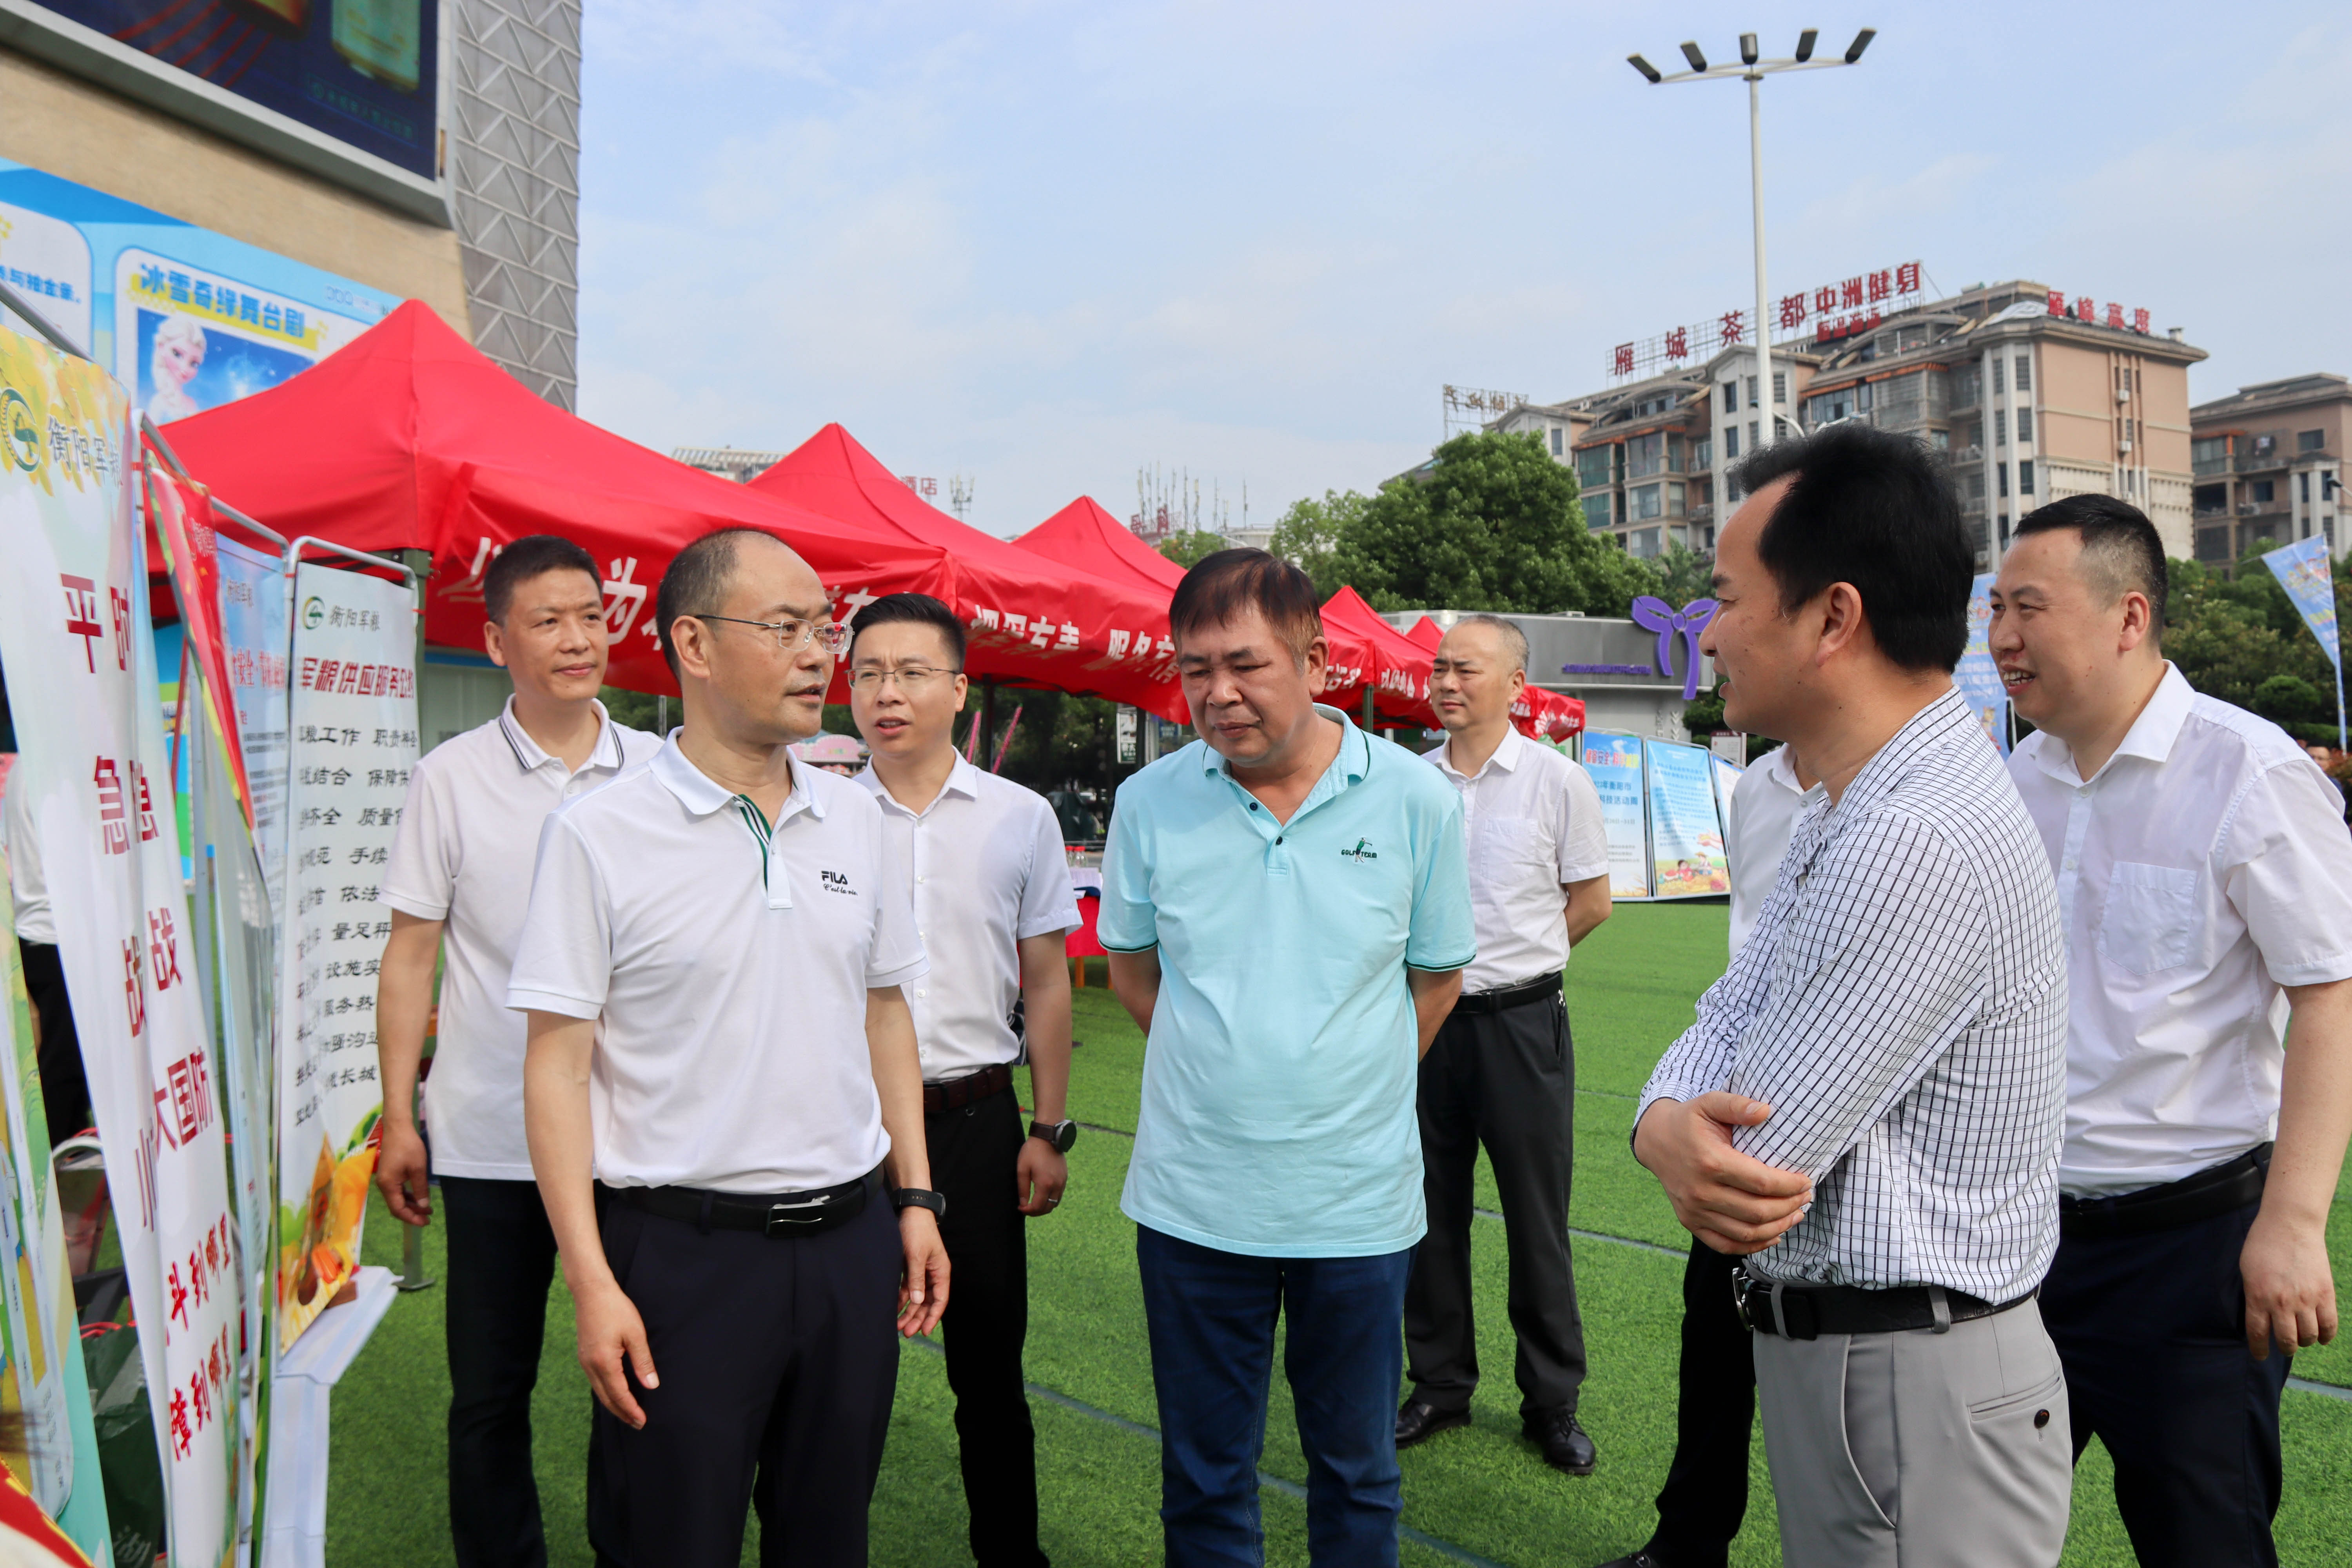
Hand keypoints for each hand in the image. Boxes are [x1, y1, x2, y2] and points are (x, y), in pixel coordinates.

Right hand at [375, 1119, 431, 1225]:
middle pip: (396, 1206)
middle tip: (428, 1218)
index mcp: (388, 1185)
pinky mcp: (389, 1174)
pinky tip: (419, 1197)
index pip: (398, 1209)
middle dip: (412, 1213)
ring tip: (427, 1209)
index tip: (425, 1222)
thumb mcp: (418, 1168)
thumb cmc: (408, 1146)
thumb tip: (423, 1206)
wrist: (397, 1128)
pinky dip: (408, 1196)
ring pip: (397, 1199)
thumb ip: (420, 1188)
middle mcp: (383, 1185)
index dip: (411, 1217)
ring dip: (411, 1205)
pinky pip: (398, 1190)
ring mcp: (385, 1179)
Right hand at [573, 1276, 657, 1427]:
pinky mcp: (584, 1356)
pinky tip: (615, 1394)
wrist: (591, 1292)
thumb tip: (651, 1386)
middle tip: (637, 1424)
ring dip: (614, 1404)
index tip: (642, 1421)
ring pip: (599, 1391)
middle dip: (622, 1413)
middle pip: (606, 1398)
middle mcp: (590, 1366)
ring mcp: (584, 1362)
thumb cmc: (616, 1309)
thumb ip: (643, 1361)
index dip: (631, 1409)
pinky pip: (595, 1382)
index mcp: (604, 1362)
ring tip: (628, 1414)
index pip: (619, 1394)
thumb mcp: (635, 1334)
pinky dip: (606, 1392)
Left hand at [897, 1206, 949, 1336]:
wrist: (910, 1210)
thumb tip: (916, 1302)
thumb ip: (916, 1279)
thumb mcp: (916, 1255)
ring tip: (897, 1326)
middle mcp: (933, 1274)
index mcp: (940, 1271)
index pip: (940, 1299)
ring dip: (908, 1311)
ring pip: (917, 1297)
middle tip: (906, 1333)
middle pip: (927, 1302)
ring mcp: (921, 1271)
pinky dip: (902, 1299)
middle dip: (918, 1318)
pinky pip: (907, 1289)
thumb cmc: (917, 1230)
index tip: (923, 1331)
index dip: (933, 1317)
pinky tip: (893, 1309)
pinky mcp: (910, 1267)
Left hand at [1017, 1140, 1068, 1215]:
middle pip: (1048, 1208)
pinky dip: (1051, 1199)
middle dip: (1036, 1212)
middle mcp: (1056, 1185)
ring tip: (1033, 1203)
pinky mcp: (1064, 1178)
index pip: (1037, 1207)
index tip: (1020, 1207)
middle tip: (1025, 1208)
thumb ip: (1022, 1189)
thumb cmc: (1032, 1151)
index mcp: (1045, 1184)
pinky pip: (1059, 1195)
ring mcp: (1062, 1182)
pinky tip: (1042, 1195)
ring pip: (1055, 1203)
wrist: (1048, 1137)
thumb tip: (1023, 1203)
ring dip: (1044, 1207)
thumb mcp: (1022, 1169)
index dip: (1027, 1211)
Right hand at [1632, 1093, 1812, 1254]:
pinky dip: (1753, 1246)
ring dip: (1778, 1227)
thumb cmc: (1688, 1121)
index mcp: (1710, 1161)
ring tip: (1795, 1215)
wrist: (1656, 1140)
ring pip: (1746, 1232)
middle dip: (1790, 1206)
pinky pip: (1725, 1245)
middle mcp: (1701, 1191)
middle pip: (1758, 1211)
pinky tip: (1772, 1235)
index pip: (1762, 1183)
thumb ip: (1737, 1104)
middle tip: (1805, 1197)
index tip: (1806, 1180)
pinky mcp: (1690, 1222)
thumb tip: (1766, 1110)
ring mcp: (1694, 1210)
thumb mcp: (1709, 1102)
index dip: (1790, 1185)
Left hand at [2241, 1208, 2338, 1359]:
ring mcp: (2306, 1299)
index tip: (2260, 1356)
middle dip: (2284, 1348)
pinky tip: (2321, 1336)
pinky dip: (2326, 1335)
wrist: (2290, 1225)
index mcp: (2257, 1297)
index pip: (2257, 1334)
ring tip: (2301, 1336)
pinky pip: (2329, 1325)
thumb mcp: (2247, 1272)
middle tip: (2284, 1346)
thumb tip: (2259, 1318)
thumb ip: (2253, 1296)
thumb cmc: (2262, 1245)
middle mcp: (2281, 1302)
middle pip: (2286, 1341)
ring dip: (2305, 1341)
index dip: (2259, 1349)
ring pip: (2309, 1336)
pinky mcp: (2325, 1294)